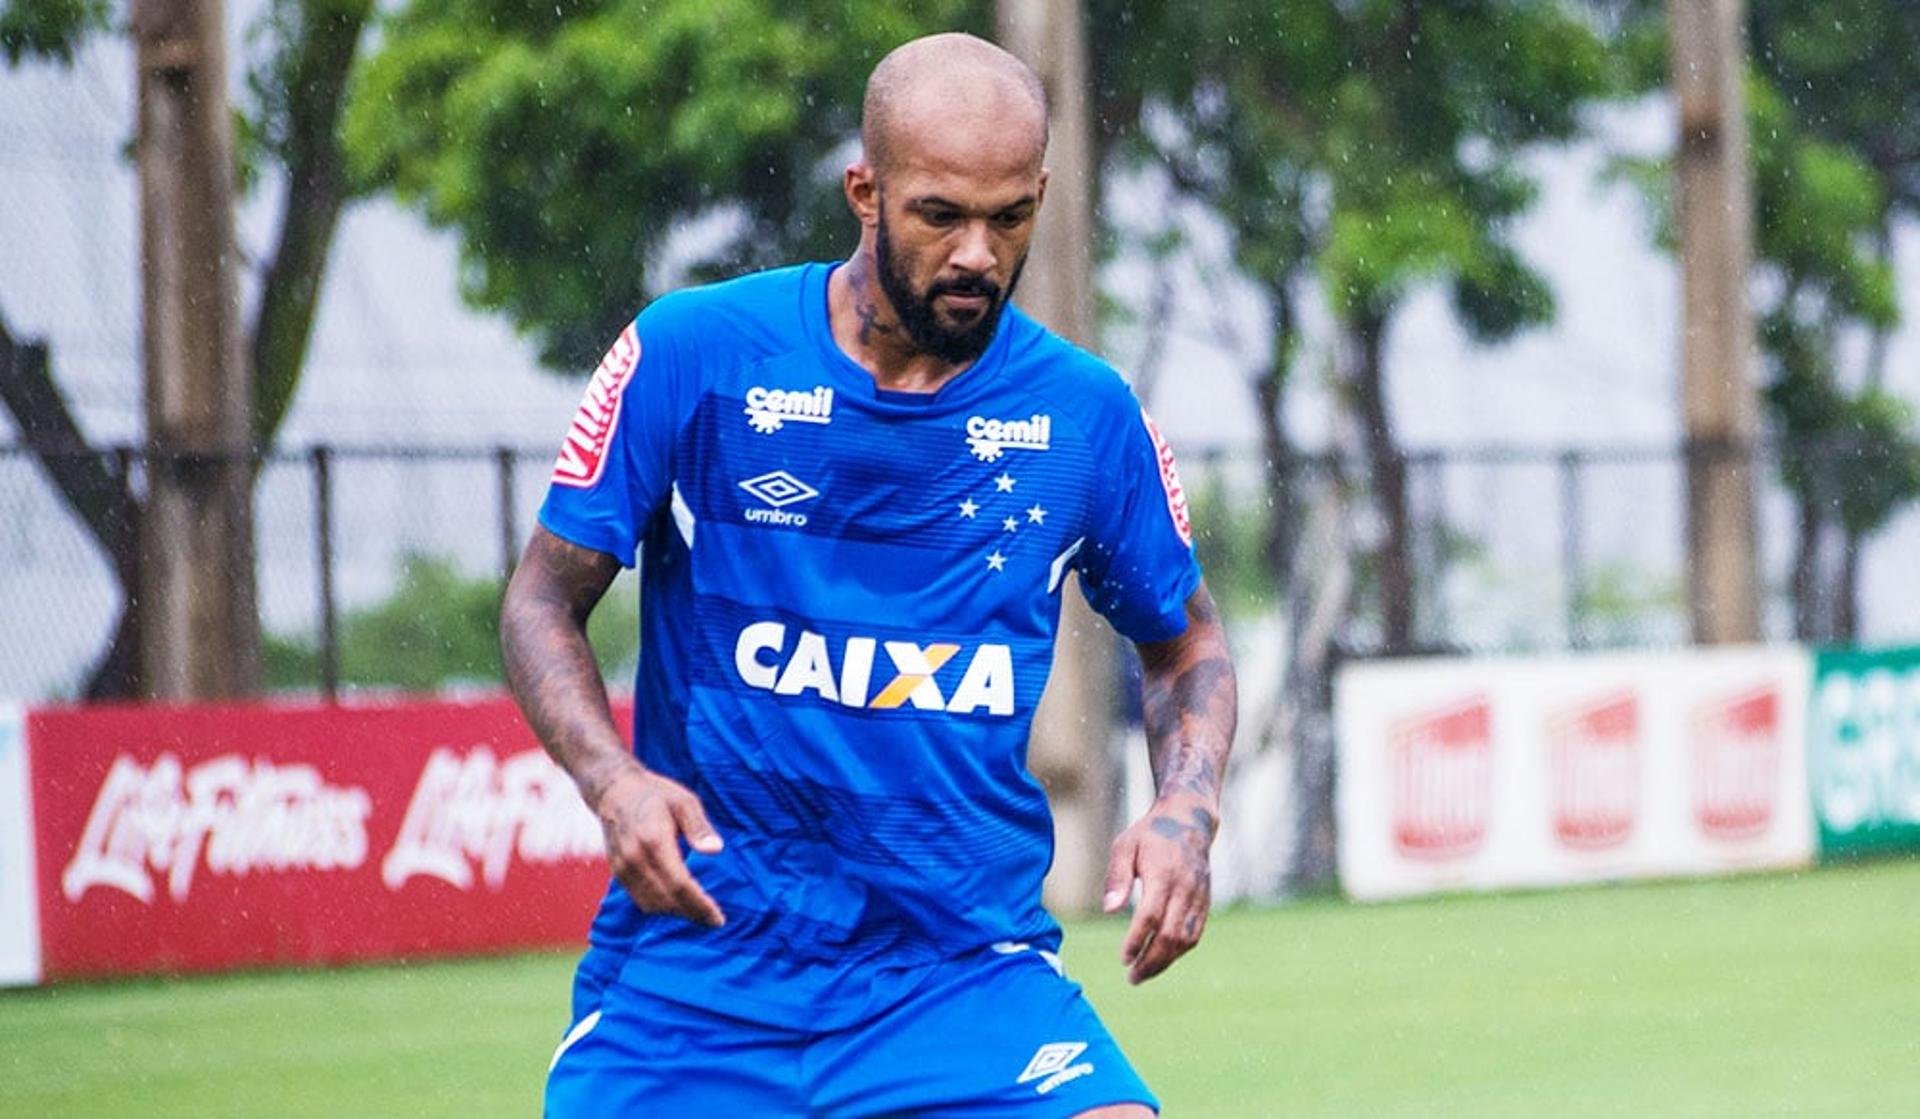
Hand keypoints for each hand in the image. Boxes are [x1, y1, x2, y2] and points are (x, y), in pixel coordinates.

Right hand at [592, 763, 726, 927]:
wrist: (614, 790)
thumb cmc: (655, 794)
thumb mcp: (684, 802)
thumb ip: (699, 828)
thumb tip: (716, 850)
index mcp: (654, 841)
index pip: (679, 884)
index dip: (699, 905)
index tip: (718, 919)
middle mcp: (635, 858)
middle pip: (666, 899)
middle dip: (692, 914)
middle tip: (714, 921)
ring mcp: (623, 867)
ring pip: (651, 904)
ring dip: (676, 913)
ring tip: (699, 914)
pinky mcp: (618, 872)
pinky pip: (639, 900)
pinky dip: (660, 908)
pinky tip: (677, 905)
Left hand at [1102, 793, 1216, 984]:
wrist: (1190, 819)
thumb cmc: (1150, 833)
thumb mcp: (1125, 846)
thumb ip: (1117, 877)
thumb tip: (1109, 910)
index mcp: (1164, 874)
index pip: (1151, 916)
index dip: (1137, 940)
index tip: (1123, 959)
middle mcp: (1186, 888)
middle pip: (1171, 935)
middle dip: (1151, 961)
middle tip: (1132, 977)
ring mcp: (1199, 896)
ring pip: (1186, 939)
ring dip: (1166, 961)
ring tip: (1143, 974)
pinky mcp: (1205, 901)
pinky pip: (1195, 933)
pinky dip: (1179, 951)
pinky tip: (1162, 959)